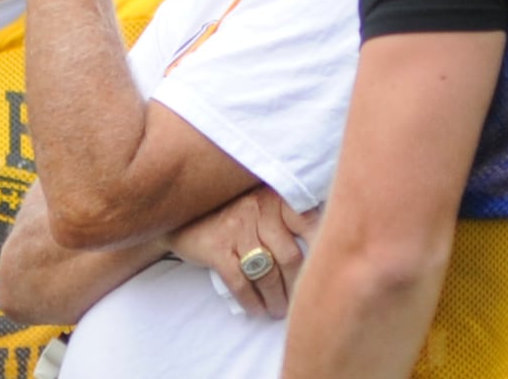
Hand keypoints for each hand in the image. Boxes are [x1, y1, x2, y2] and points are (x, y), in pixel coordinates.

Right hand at [168, 186, 318, 318]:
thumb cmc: (230, 212)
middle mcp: (257, 208)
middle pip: (290, 257)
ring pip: (267, 274)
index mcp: (273, 197)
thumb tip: (324, 247)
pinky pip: (240, 283)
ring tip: (279, 310)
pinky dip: (252, 302)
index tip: (328, 273)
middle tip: (299, 302)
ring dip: (277, 300)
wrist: (179, 211)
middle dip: (297, 287)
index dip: (323, 250)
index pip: (309, 223)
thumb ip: (287, 217)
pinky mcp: (216, 248)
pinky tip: (257, 310)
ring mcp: (235, 227)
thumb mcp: (259, 203)